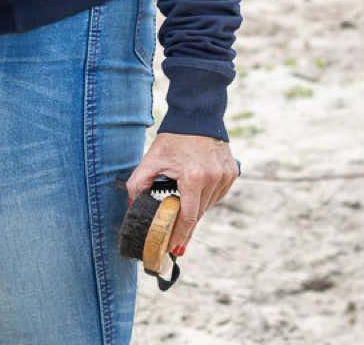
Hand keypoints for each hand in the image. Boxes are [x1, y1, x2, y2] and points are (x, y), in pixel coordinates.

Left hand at [125, 132, 238, 254]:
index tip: (174, 248)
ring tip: (184, 212)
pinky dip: (207, 196)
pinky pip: (218, 194)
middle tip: (175, 239)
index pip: (188, 216)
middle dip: (186, 225)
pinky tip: (197, 191)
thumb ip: (138, 182)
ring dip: (197, 209)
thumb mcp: (152, 158)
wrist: (197, 115)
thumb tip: (131, 205)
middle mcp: (213, 178)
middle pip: (199, 212)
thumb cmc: (174, 138)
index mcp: (193, 177)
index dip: (180, 235)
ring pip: (209, 204)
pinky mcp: (232, 172)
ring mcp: (225, 175)